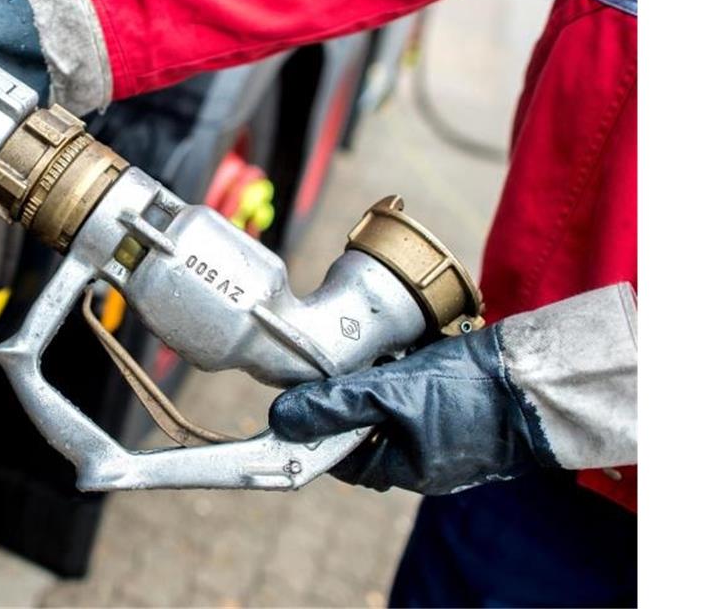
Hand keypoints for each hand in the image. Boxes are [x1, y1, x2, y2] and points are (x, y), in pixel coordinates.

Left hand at [268, 284, 638, 495]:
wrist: (538, 377)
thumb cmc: (470, 394)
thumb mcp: (391, 394)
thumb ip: (335, 404)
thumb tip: (281, 418)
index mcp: (406, 469)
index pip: (342, 456)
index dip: (317, 427)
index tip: (300, 398)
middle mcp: (425, 458)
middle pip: (365, 428)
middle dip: (350, 395)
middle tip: (340, 366)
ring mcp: (444, 433)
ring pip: (391, 405)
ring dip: (377, 379)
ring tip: (376, 354)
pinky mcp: (460, 405)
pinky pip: (418, 391)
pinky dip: (405, 370)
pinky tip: (405, 349)